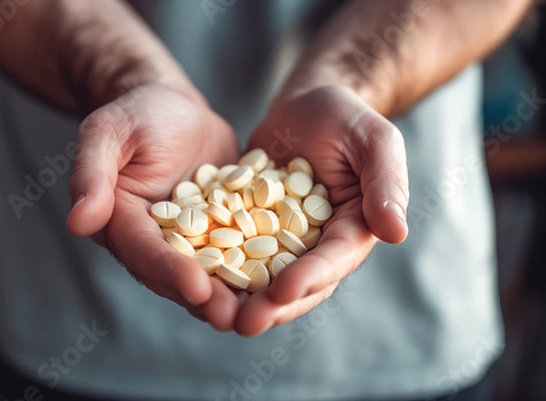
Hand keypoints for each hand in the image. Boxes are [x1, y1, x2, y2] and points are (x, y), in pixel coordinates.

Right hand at [66, 85, 241, 330]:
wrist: (174, 109)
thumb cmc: (138, 114)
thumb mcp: (109, 132)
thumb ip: (92, 173)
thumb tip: (78, 223)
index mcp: (122, 223)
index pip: (144, 252)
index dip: (169, 271)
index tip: (196, 288)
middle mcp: (156, 240)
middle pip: (180, 274)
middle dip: (206, 298)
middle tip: (234, 317)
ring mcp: (192, 239)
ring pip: (214, 272)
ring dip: (236, 294)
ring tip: (264, 311)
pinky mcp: (223, 229)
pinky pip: (242, 251)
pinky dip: (261, 266)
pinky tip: (287, 279)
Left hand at [235, 85, 408, 335]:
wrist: (306, 106)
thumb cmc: (347, 118)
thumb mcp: (374, 140)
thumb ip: (386, 183)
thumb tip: (396, 233)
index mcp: (352, 228)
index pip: (334, 260)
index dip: (310, 278)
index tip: (282, 291)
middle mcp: (318, 243)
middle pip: (298, 282)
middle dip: (272, 305)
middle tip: (243, 323)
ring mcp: (284, 239)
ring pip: (264, 276)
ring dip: (242, 298)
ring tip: (215, 313)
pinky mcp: (253, 226)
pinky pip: (235, 249)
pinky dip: (218, 265)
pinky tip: (193, 277)